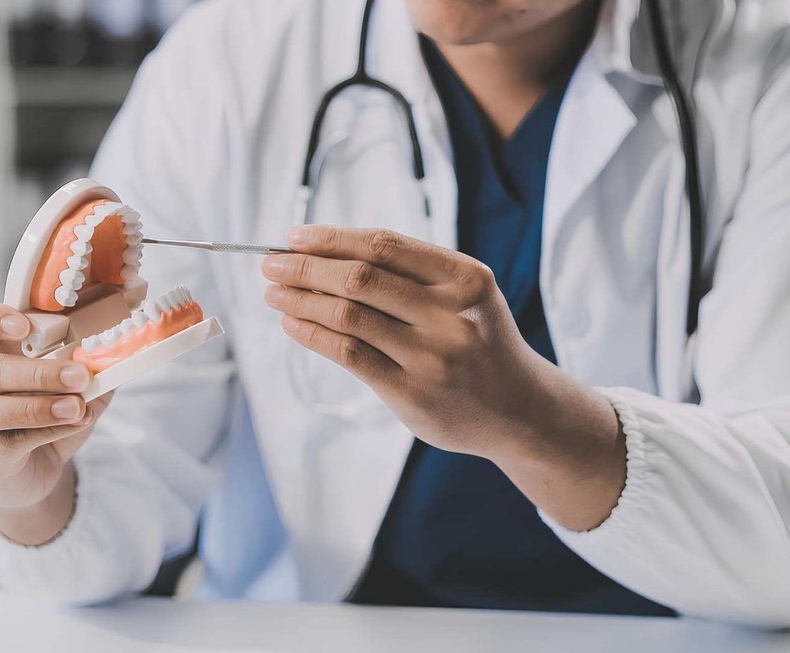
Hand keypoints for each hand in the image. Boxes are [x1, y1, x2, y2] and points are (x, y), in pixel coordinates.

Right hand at [0, 295, 111, 543]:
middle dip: (37, 372)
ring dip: (39, 405)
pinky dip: (47, 429)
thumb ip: (92, 362)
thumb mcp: (76, 380)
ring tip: (76, 406)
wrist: (35, 468)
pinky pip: (10, 438)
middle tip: (79, 376)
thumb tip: (121, 347)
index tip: (23, 326)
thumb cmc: (50, 412)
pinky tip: (73, 423)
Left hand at [261, 225, 625, 529]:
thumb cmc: (477, 340)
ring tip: (274, 293)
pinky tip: (292, 324)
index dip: (332, 237)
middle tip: (270, 263)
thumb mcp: (464, 294)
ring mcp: (432, 356)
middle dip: (305, 266)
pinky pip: (350, 355)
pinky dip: (313, 335)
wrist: (519, 409)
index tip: (294, 236)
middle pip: (360, 277)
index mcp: (465, 278)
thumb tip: (323, 250)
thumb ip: (410, 272)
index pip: (385, 244)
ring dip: (301, 299)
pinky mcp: (413, 393)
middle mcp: (451, 315)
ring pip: (349, 315)